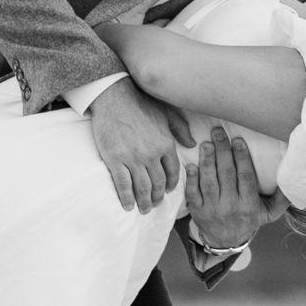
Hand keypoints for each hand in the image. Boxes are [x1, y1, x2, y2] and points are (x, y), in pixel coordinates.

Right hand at [88, 78, 194, 212]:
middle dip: (157, 197)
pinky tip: (127, 205)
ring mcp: (133, 158)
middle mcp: (151, 154)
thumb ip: (180, 129)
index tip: (167, 191)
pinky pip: (122, 185)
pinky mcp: (115, 160)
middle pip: (158, 183)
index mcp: (165, 144)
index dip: (170, 184)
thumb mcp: (166, 113)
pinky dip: (126, 197)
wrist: (113, 97)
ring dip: (144, 201)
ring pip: (142, 188)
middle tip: (155, 204)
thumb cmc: (140, 102)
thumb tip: (192, 143)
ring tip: (144, 208)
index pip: (172, 171)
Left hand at [187, 125, 291, 249]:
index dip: (242, 158)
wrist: (226, 241)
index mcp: (249, 205)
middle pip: (226, 175)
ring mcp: (212, 209)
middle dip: (222, 151)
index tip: (238, 140)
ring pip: (209, 182)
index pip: (245, 178)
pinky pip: (193, 193)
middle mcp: (230, 207)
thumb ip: (281, 198)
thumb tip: (293, 181)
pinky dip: (192, 179)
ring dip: (207, 161)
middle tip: (218, 132)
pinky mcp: (197, 211)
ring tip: (206, 144)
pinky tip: (191, 164)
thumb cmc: (249, 219)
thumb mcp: (269, 213)